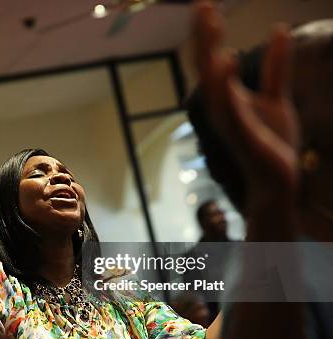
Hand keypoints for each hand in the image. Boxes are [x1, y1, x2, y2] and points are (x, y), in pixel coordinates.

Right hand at [193, 1, 299, 199]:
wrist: (278, 179)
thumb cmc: (272, 143)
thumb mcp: (276, 96)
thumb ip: (275, 66)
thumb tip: (279, 29)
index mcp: (227, 97)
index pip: (211, 60)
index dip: (207, 33)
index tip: (205, 5)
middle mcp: (221, 107)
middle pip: (206, 66)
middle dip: (203, 35)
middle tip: (202, 4)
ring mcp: (228, 120)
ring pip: (212, 81)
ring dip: (209, 51)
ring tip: (209, 22)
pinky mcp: (242, 133)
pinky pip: (229, 104)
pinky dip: (225, 82)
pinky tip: (225, 59)